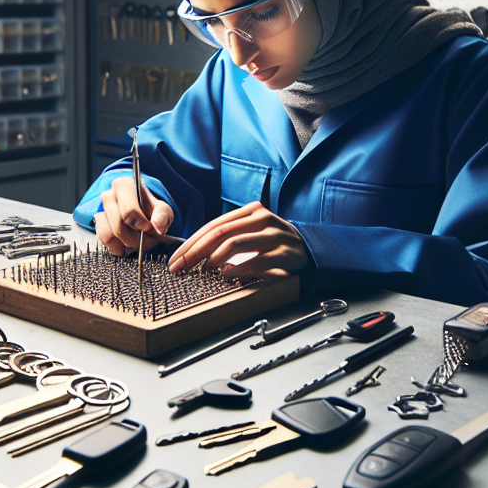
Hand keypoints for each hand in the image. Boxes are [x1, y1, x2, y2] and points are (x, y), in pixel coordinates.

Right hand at [95, 175, 173, 255]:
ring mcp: (101, 210)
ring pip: (109, 233)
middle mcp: (109, 195)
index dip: (139, 223)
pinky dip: (116, 247)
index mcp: (125, 186)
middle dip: (134, 238)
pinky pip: (104, 239)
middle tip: (146, 240)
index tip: (148, 229)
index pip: (128, 210)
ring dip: (125, 243)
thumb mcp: (162, 209)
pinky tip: (125, 245)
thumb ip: (162, 216)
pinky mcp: (98, 224)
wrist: (142, 214)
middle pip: (118, 224)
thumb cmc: (151, 210)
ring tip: (137, 243)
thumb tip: (157, 227)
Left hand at [168, 202, 308, 277]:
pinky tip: (226, 276)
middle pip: (219, 233)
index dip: (190, 243)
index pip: (213, 225)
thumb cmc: (275, 244)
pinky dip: (237, 269)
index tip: (175, 259)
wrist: (312, 250)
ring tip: (202, 272)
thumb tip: (194, 254)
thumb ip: (229, 237)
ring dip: (213, 259)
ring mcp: (274, 236)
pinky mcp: (284, 254)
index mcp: (250, 211)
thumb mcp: (253, 232)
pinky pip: (255, 261)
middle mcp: (262, 219)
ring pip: (235, 243)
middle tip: (179, 268)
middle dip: (194, 252)